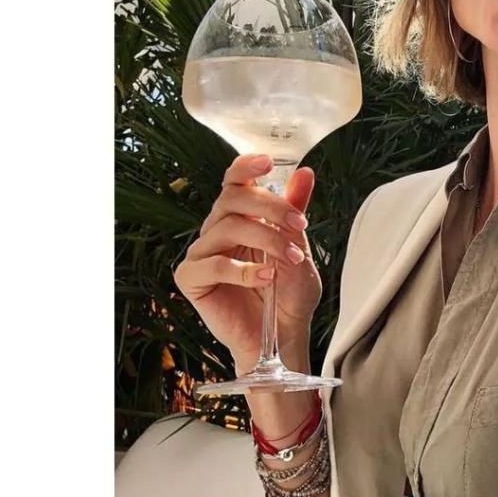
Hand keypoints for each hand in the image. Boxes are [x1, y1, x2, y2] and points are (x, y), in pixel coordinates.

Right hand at [173, 154, 321, 370]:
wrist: (284, 334)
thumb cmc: (289, 292)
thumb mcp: (299, 246)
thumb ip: (295, 210)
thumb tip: (304, 172)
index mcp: (240, 217)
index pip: (233, 182)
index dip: (245, 168)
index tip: (268, 163)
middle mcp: (217, 230)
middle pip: (233, 199)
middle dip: (271, 207)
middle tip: (300, 226)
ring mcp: (202, 253)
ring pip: (227, 227)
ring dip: (267, 239)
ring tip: (291, 259)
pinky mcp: (192, 279)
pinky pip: (213, 264)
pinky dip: (244, 269)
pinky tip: (267, 276)